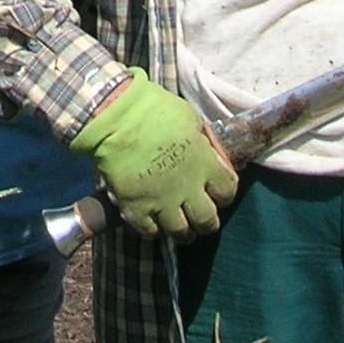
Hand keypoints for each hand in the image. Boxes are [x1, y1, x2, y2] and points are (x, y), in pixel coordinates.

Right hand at [68, 69, 236, 237]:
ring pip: (181, 233)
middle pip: (207, 220)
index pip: (227, 191)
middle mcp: (187, 189)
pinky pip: (150, 232)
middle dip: (207, 221)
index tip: (217, 190)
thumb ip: (205, 143)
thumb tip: (211, 156)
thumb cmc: (155, 109)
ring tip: (178, 224)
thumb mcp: (192, 119)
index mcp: (205, 164)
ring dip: (183, 231)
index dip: (224, 193)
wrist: (115, 116)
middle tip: (200, 215)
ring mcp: (161, 201)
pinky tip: (152, 218)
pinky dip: (154, 228)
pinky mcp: (135, 208)